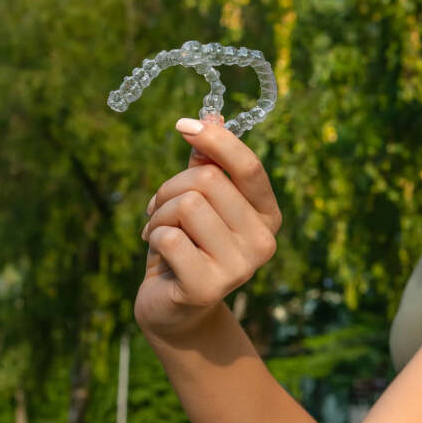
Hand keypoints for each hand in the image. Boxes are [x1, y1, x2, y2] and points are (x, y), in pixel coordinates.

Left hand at [134, 117, 281, 345]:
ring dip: (159, 213)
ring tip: (158, 231)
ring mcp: (241, 267)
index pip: (248, 166)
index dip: (215, 138)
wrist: (174, 307)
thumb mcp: (199, 199)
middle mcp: (264, 241)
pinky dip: (154, 237)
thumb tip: (212, 115)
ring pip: (187, 206)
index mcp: (267, 214)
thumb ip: (207, 162)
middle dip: (170, 188)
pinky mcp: (209, 287)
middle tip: (159, 208)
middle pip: (207, 181)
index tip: (183, 125)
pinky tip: (158, 253)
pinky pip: (169, 237)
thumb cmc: (188, 245)